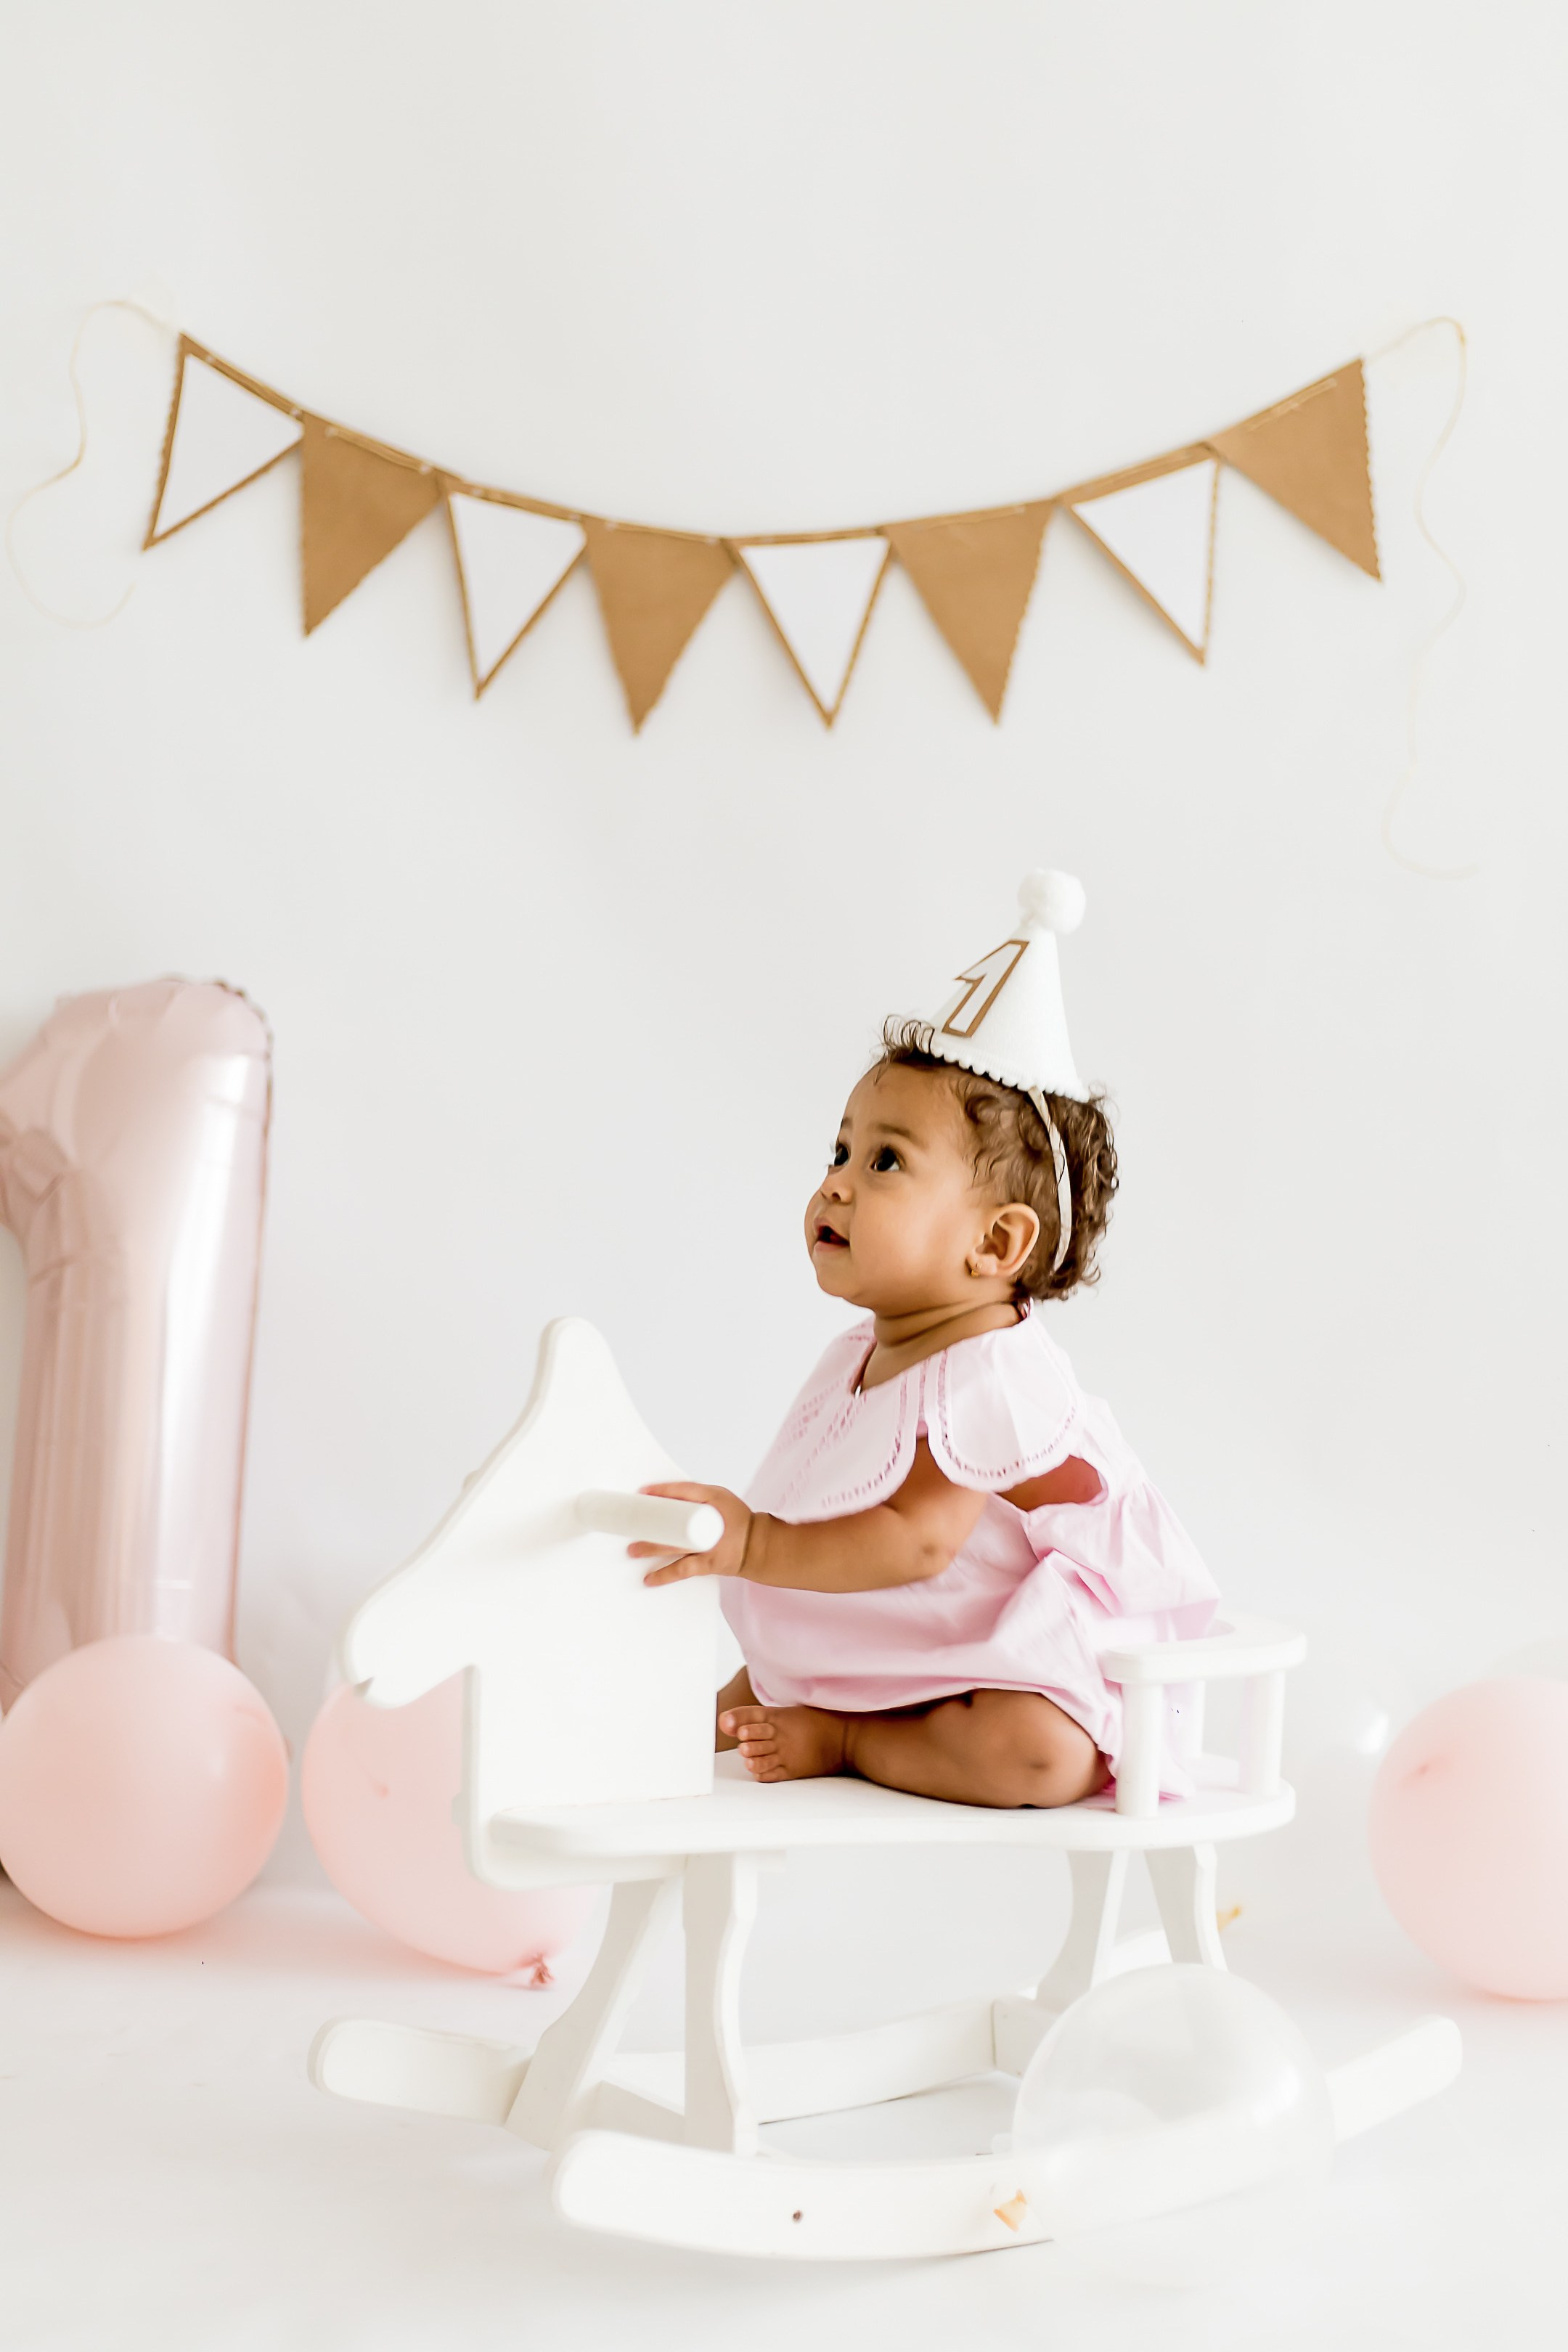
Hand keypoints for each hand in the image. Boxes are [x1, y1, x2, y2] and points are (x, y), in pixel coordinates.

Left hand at [632, 1482, 752, 1584]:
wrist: (758, 1546)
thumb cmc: (736, 1520)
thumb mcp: (719, 1498)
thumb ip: (695, 1495)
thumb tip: (665, 1495)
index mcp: (714, 1499)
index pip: (685, 1490)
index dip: (662, 1490)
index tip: (643, 1492)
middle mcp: (710, 1521)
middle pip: (675, 1519)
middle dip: (651, 1521)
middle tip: (631, 1522)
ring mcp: (708, 1545)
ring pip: (674, 1546)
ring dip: (651, 1548)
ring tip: (632, 1550)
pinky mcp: (707, 1565)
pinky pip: (682, 1571)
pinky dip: (664, 1575)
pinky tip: (648, 1579)